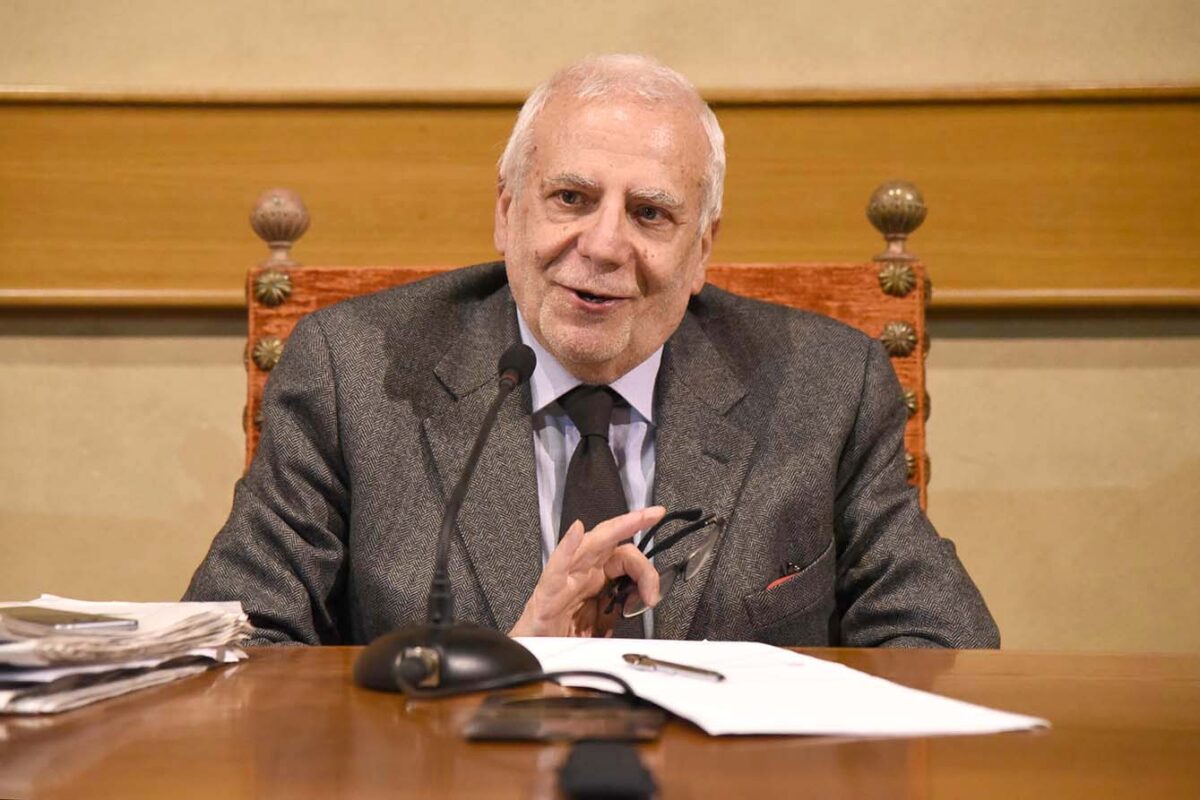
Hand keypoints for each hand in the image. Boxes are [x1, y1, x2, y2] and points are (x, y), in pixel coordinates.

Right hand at [509, 506, 665, 637]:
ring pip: (588, 546)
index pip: (624, 559)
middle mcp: (580, 573)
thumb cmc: (560, 638)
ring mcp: (563, 580)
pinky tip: (576, 532)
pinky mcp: (546, 594)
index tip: (653, 596)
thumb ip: (619, 609)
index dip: (645, 572)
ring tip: (632, 518)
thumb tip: (643, 599)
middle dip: (633, 523)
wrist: (534, 657)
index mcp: (594, 578)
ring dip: (612, 529)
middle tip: (655, 513)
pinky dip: (566, 548)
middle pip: (609, 541)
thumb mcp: (601, 625)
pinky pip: (556, 568)